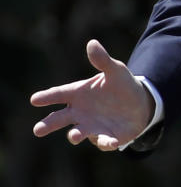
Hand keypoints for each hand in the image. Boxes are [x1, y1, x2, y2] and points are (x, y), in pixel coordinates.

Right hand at [31, 39, 152, 150]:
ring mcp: (92, 126)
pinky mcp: (108, 137)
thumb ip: (102, 60)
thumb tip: (92, 43)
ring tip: (74, 136)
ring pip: (79, 133)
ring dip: (76, 135)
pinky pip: (104, 142)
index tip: (34, 99)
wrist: (140, 103)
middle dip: (48, 124)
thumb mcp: (115, 70)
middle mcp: (80, 112)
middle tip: (38, 129)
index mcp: (79, 94)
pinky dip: (106, 143)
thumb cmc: (121, 85)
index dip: (47, 97)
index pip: (59, 94)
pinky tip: (111, 142)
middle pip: (59, 119)